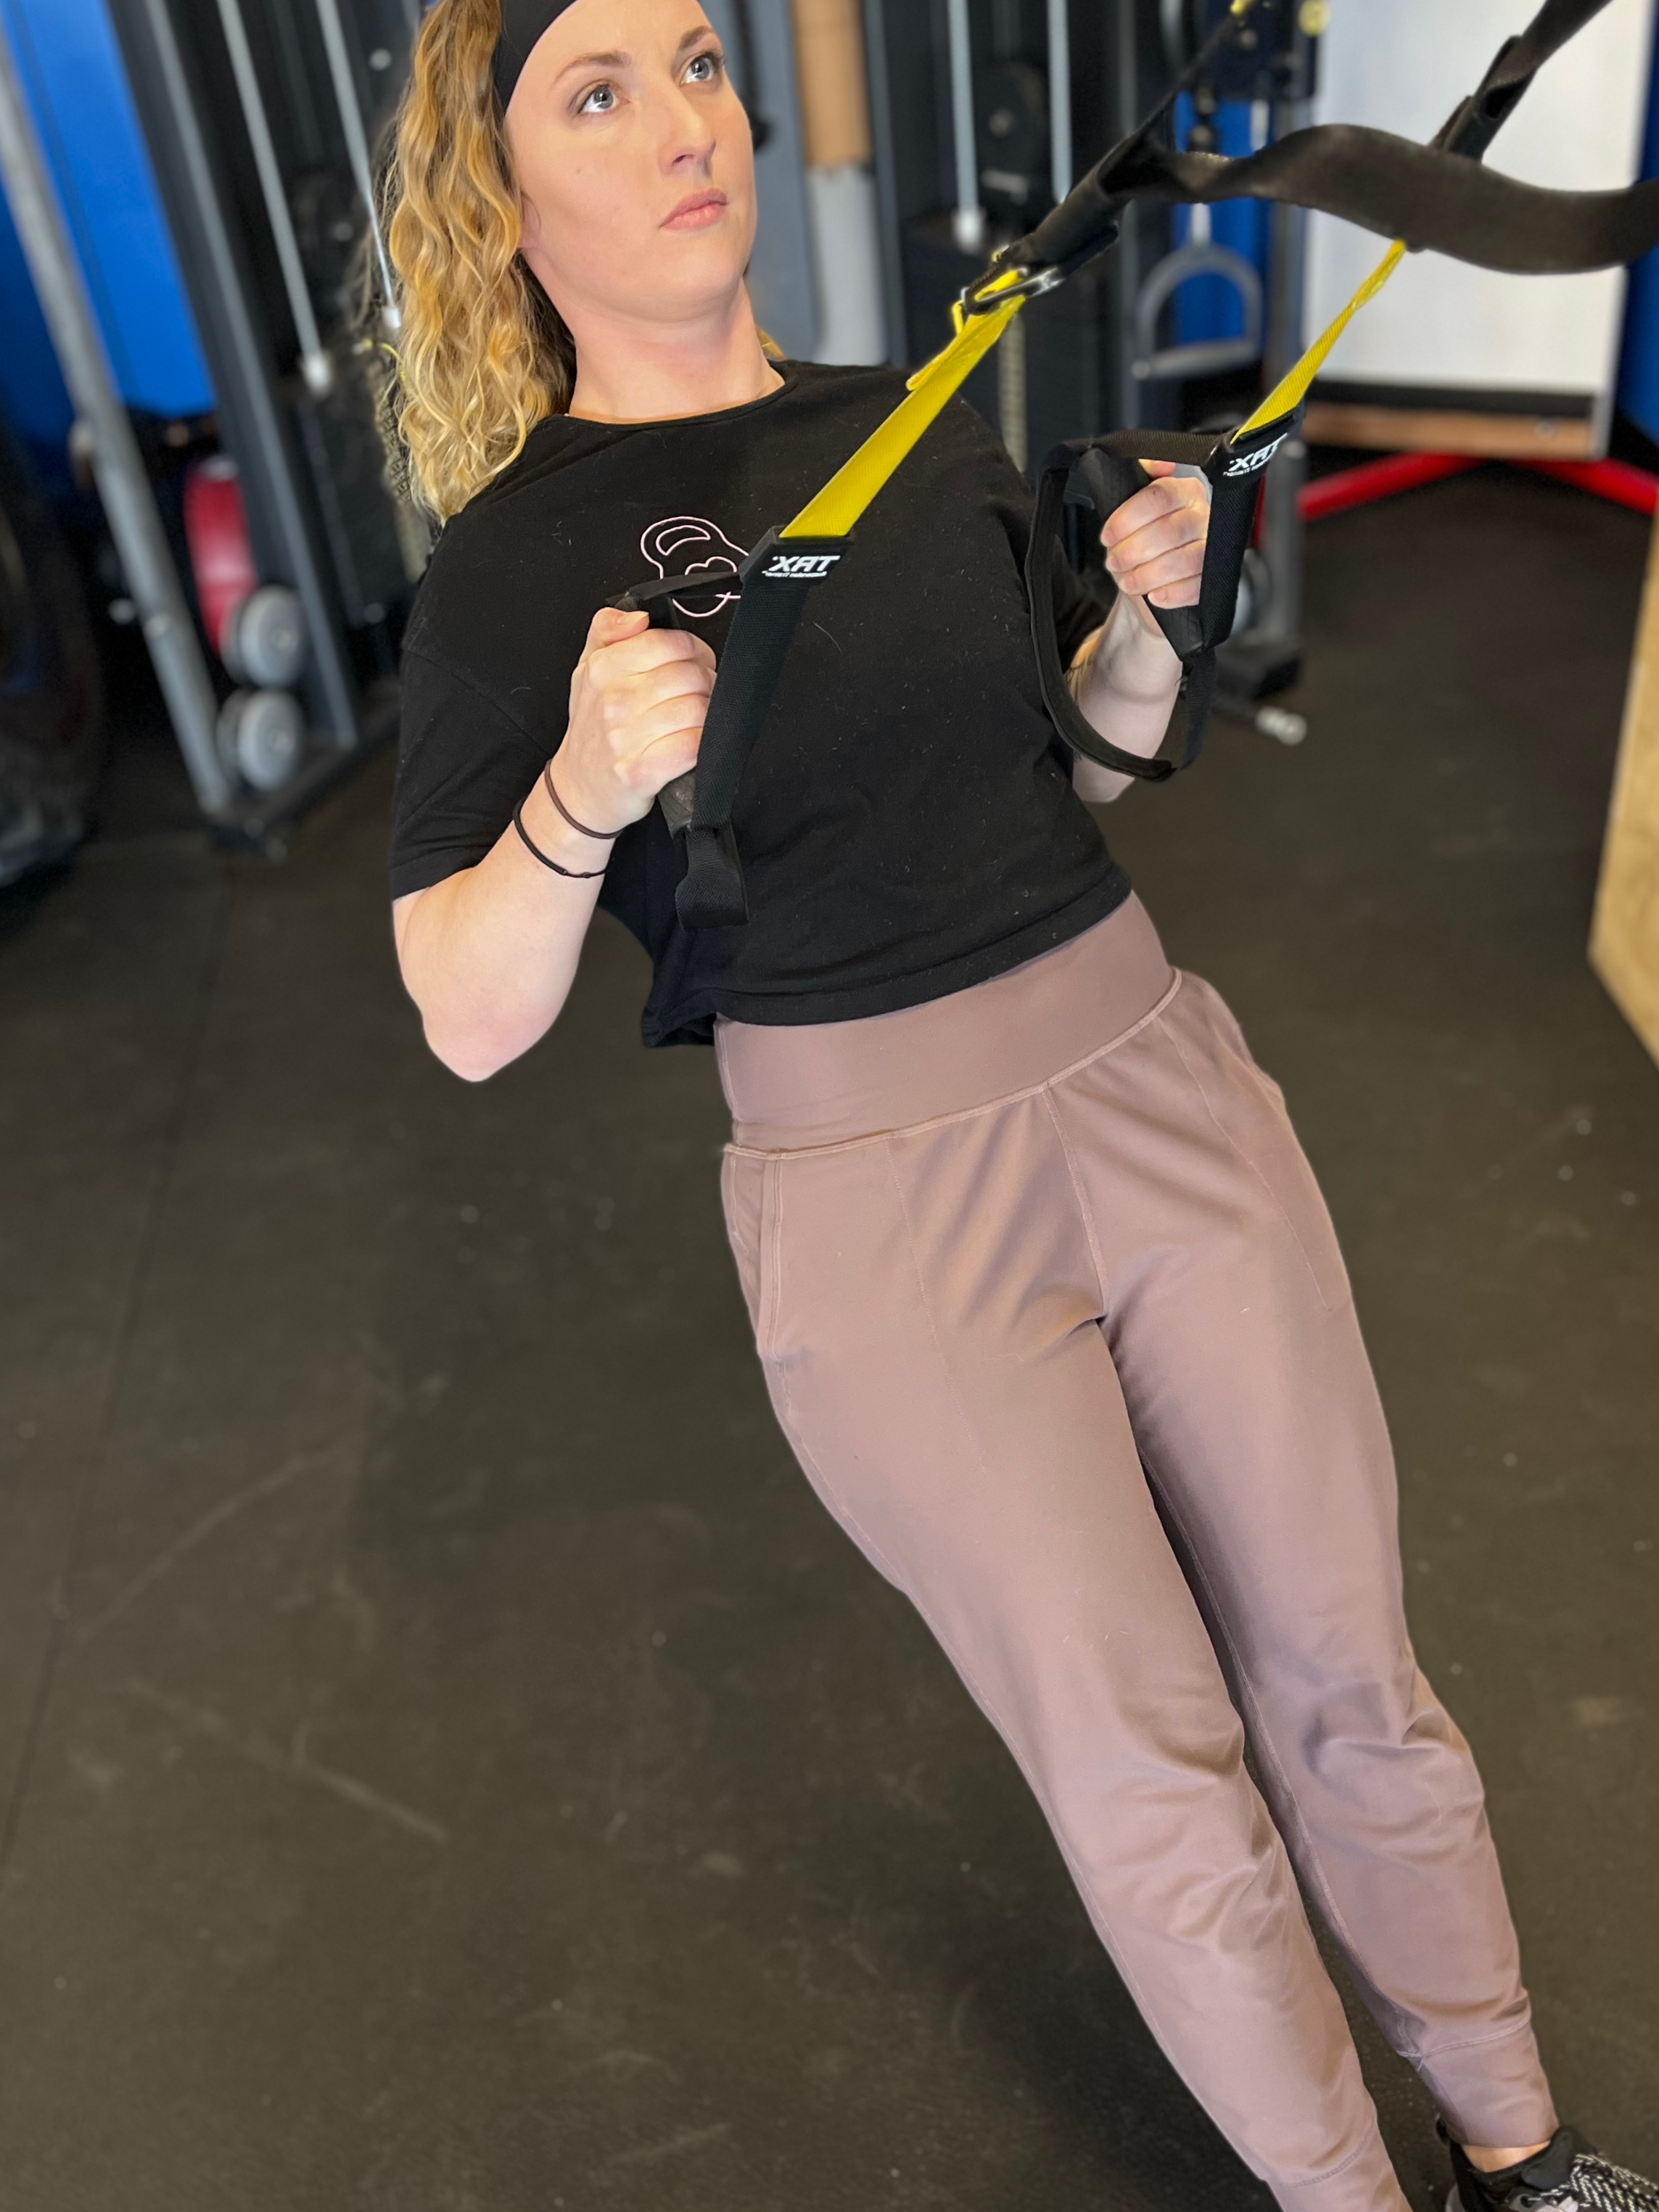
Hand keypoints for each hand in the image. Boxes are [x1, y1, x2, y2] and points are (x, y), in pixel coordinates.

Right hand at [549, 605, 715, 832]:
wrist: (579, 789)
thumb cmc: (592, 728)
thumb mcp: (587, 669)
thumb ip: (607, 630)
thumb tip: (638, 616)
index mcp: (601, 668)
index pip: (670, 643)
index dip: (694, 651)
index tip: (694, 664)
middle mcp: (612, 700)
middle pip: (690, 675)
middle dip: (706, 684)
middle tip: (699, 695)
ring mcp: (624, 738)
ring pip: (697, 709)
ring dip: (707, 716)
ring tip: (696, 720)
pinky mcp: (640, 774)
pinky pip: (691, 747)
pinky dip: (702, 745)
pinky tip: (692, 744)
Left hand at [1100, 460, 1210, 635]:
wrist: (1145, 583)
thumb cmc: (1137, 541)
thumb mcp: (1127, 508)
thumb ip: (1134, 479)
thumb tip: (1159, 463)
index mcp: (1183, 492)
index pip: (1160, 495)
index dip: (1128, 518)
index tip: (1108, 535)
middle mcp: (1202, 517)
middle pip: (1170, 530)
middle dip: (1133, 551)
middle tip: (1115, 562)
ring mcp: (1210, 549)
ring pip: (1184, 560)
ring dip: (1147, 575)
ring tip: (1128, 581)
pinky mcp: (1210, 579)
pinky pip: (1195, 587)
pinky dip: (1169, 594)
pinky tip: (1153, 596)